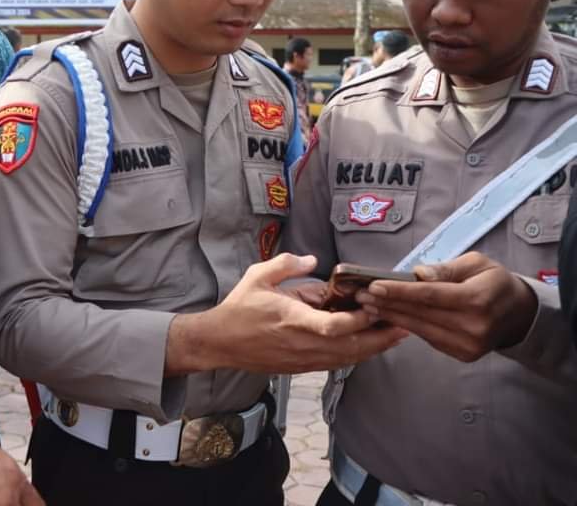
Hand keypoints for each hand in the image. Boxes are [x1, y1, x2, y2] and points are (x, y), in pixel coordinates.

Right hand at [166, 254, 406, 375]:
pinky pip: (338, 362)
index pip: (334, 326)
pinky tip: (370, 343)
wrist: (220, 343)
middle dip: (382, 336)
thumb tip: (312, 259)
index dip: (360, 320)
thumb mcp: (257, 276)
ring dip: (375, 347)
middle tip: (406, 322)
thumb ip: (286, 264)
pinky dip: (358, 353)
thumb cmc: (239, 309)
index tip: (376, 306)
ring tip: (397, 332)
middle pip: (353, 347)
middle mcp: (303, 344)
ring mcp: (304, 359)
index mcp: (292, 320)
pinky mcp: (303, 367)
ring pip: (349, 358)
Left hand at [356, 252, 537, 361]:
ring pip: (419, 328)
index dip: (399, 291)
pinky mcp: (462, 354)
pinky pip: (427, 337)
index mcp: (477, 300)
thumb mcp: (477, 263)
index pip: (429, 295)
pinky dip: (406, 326)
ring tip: (367, 305)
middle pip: (420, 313)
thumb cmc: (494, 283)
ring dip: (390, 316)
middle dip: (387, 303)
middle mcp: (473, 326)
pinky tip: (388, 316)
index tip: (373, 285)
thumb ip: (446, 268)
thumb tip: (418, 274)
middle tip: (360, 294)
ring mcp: (467, 344)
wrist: (518, 314)